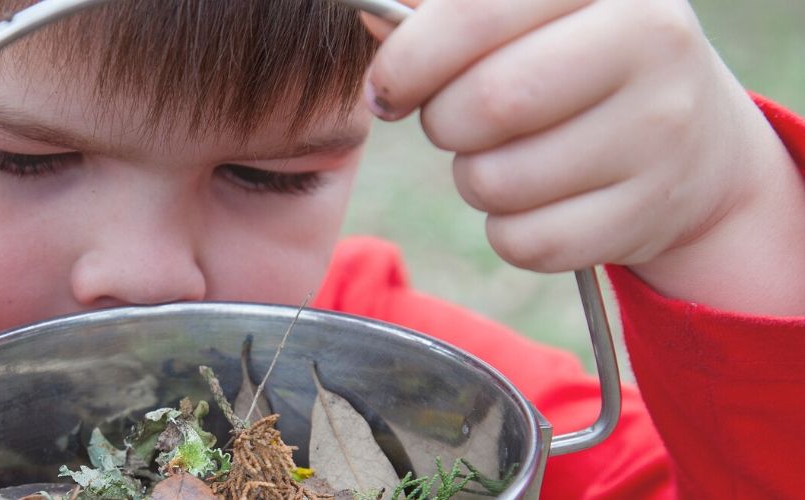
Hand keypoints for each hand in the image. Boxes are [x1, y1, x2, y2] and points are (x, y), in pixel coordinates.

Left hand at [363, 0, 804, 313]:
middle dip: (441, 123)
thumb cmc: (583, 65)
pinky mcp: (647, 214)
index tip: (388, 87)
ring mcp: (659, 132)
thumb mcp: (534, 15)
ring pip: (493, 180)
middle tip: (455, 122)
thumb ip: (448, 12)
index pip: (471, 13)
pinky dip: (509, 229)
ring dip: (474, 178)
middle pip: (482, 104)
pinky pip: (522, 241)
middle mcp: (651, 42)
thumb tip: (366, 13)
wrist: (699, 147)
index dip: (406, 60)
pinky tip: (541, 200)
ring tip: (510, 156)